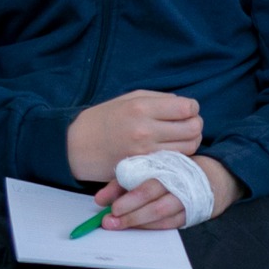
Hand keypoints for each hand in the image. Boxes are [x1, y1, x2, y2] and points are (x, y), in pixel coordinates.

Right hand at [66, 90, 201, 181]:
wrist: (74, 146)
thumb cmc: (103, 118)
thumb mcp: (130, 99)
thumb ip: (160, 100)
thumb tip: (185, 105)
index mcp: (142, 108)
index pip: (188, 108)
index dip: (191, 108)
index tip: (184, 110)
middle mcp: (145, 130)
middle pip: (193, 129)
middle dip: (194, 125)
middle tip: (184, 125)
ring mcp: (144, 153)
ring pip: (189, 148)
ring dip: (189, 142)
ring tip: (177, 139)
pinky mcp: (142, 169)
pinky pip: (173, 162)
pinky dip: (177, 157)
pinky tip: (168, 151)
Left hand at [93, 154, 240, 230]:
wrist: (220, 175)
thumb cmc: (181, 170)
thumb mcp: (157, 166)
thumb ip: (129, 179)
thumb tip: (101, 199)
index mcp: (168, 164)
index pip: (141, 176)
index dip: (120, 189)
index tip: (101, 201)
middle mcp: (178, 179)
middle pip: (150, 194)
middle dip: (127, 207)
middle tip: (109, 218)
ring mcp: (188, 197)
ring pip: (160, 212)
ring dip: (137, 220)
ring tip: (118, 224)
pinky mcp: (194, 212)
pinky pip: (171, 223)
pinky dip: (153, 226)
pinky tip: (140, 227)